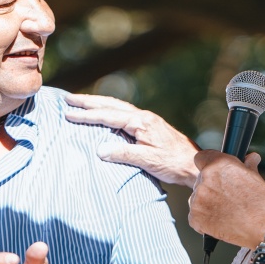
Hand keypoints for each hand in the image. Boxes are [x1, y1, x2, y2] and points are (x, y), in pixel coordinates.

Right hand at [64, 92, 200, 187]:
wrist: (195, 164)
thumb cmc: (174, 163)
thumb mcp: (148, 161)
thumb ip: (123, 154)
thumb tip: (100, 150)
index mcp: (141, 122)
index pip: (108, 116)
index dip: (87, 115)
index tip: (69, 113)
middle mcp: (143, 117)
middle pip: (111, 104)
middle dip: (88, 101)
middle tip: (69, 99)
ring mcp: (147, 120)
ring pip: (117, 106)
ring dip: (98, 104)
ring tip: (81, 102)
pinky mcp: (149, 126)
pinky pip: (124, 113)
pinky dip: (109, 110)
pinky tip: (104, 113)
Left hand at [189, 150, 264, 247]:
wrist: (264, 227)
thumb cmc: (262, 204)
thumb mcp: (256, 177)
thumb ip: (247, 165)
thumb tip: (250, 159)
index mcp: (218, 165)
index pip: (201, 158)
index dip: (208, 165)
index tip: (214, 173)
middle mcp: (205, 179)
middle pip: (200, 180)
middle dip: (211, 187)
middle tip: (226, 197)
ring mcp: (198, 199)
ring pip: (197, 198)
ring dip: (207, 204)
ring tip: (226, 211)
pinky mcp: (195, 217)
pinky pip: (195, 216)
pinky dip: (204, 220)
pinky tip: (220, 221)